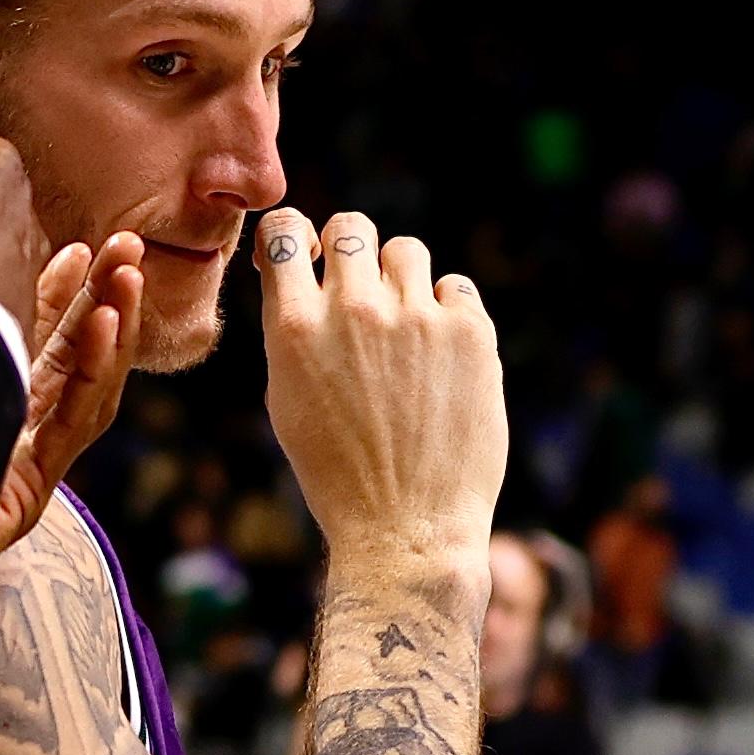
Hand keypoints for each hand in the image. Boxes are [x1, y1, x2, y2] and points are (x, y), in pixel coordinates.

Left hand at [0, 229, 149, 575]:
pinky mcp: (27, 495)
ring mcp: (14, 469)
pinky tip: (103, 323)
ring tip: (128, 273)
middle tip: (124, 246)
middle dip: (98, 300)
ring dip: (110, 327)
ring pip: (83, 388)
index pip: (15, 345)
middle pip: (64, 360)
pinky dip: (95, 373)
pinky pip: (75, 426)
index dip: (47, 298)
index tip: (68, 248)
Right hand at [256, 207, 505, 589]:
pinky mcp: (470, 331)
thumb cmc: (338, 474)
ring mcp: (417, 317)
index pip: (282, 231)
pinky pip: (456, 289)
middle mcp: (354, 311)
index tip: (305, 253)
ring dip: (402, 280)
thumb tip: (307, 280)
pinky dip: (448, 314)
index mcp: (295, 328)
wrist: (407, 527)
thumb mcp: (288, 400)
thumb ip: (294, 333)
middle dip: (352, 249)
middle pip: (352, 227)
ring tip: (406, 329)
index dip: (294, 233)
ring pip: (406, 251)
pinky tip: (442, 361)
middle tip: (362, 288)